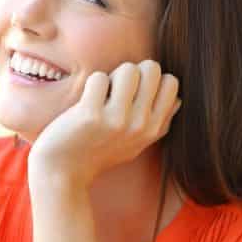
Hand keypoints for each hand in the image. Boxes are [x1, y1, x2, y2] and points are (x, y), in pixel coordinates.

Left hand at [28, 60, 180, 188]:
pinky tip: (85, 103)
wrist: (63, 172)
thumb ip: (159, 122)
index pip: (171, 82)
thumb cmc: (97, 153)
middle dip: (132, 72)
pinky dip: (91, 84)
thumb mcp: (136, 144)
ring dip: (112, 76)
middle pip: (152, 68)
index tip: (133, 93)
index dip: (150, 79)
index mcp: (154, 129)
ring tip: (101, 95)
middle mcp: (141, 125)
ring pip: (128, 69)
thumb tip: (178, 100)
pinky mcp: (92, 115)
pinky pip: (99, 78)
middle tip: (116, 90)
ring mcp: (117, 120)